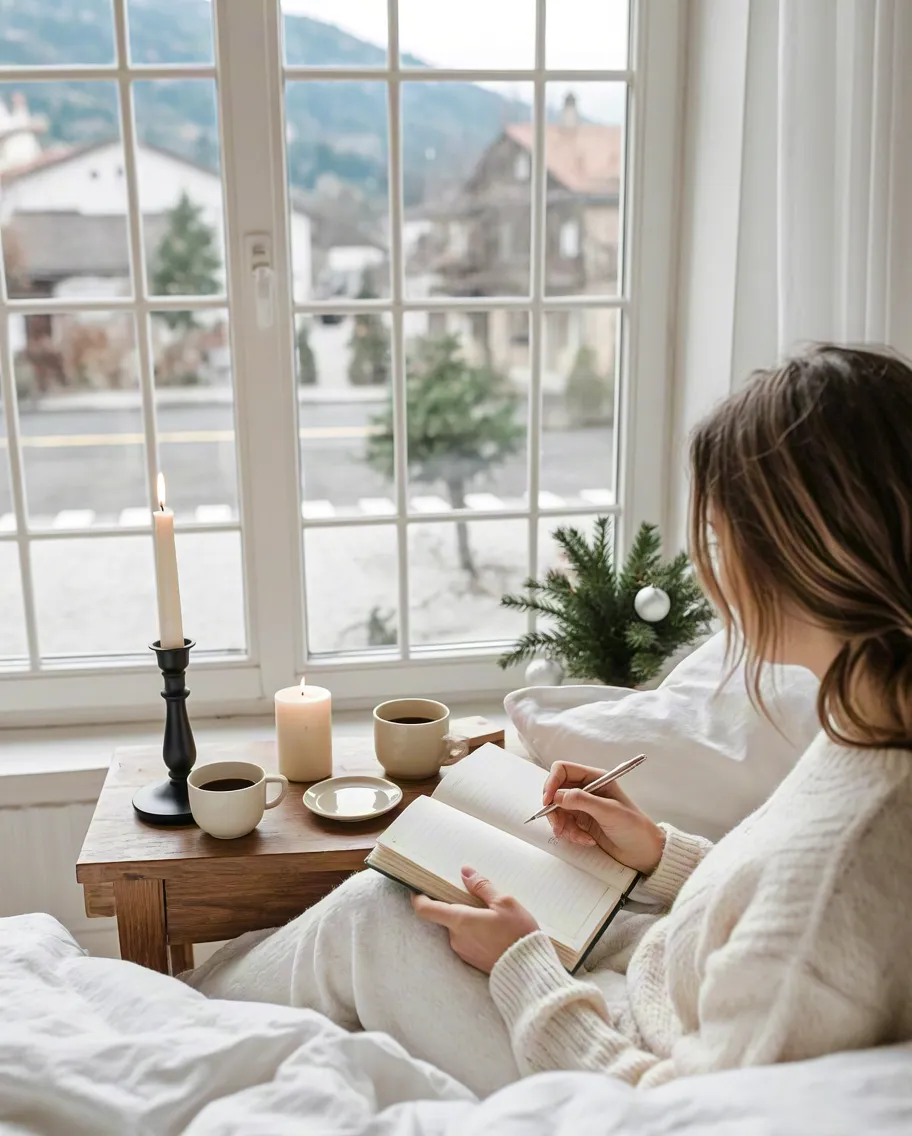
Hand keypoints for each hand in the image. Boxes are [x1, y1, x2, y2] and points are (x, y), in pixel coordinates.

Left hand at [411, 866, 538, 972]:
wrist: (529, 971)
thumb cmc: (518, 934)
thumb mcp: (504, 902)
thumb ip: (482, 886)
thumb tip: (465, 872)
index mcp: (460, 921)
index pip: (426, 909)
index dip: (418, 898)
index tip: (417, 888)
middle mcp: (456, 938)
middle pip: (446, 917)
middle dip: (457, 907)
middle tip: (476, 899)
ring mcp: (463, 952)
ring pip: (458, 929)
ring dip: (468, 921)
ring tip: (492, 916)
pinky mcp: (472, 961)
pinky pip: (467, 941)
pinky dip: (474, 933)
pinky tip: (494, 931)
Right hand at [542, 761, 664, 874]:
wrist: (643, 853)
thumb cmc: (633, 827)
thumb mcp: (609, 812)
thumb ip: (582, 801)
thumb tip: (556, 796)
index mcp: (595, 778)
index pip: (563, 770)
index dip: (552, 783)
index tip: (548, 802)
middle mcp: (586, 789)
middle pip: (556, 791)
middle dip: (555, 810)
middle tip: (560, 828)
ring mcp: (583, 806)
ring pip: (558, 810)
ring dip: (563, 826)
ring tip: (579, 838)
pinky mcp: (582, 822)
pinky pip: (564, 824)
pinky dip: (570, 834)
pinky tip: (586, 841)